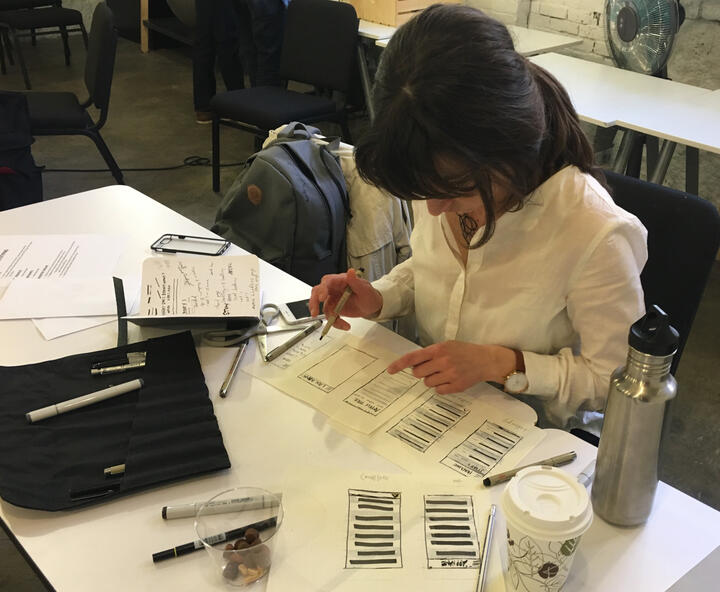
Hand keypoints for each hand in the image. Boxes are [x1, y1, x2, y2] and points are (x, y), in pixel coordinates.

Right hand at [309, 268, 382, 330]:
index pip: (327, 282)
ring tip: (342, 324)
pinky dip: (335, 322)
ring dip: (330, 318)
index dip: (322, 289)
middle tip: (315, 313)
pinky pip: (329, 316)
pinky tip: (345, 325)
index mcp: (340, 281)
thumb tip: (350, 272)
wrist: (372, 306)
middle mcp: (334, 289)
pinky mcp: (334, 308)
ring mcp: (333, 299)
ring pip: (323, 307)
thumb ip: (356, 281)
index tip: (322, 298)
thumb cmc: (369, 295)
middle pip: (317, 292)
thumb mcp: (365, 289)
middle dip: (314, 302)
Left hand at [387, 342, 516, 393]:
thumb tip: (413, 365)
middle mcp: (443, 362)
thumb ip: (430, 353)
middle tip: (433, 368)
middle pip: (418, 373)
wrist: (486, 360)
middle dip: (422, 372)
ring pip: (427, 383)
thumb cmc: (464, 351)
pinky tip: (451, 380)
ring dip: (432, 380)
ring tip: (444, 373)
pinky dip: (442, 387)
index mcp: (439, 349)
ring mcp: (450, 375)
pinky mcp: (456, 386)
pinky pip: (438, 391)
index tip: (390, 370)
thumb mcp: (447, 345)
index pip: (413, 357)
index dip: (399, 364)